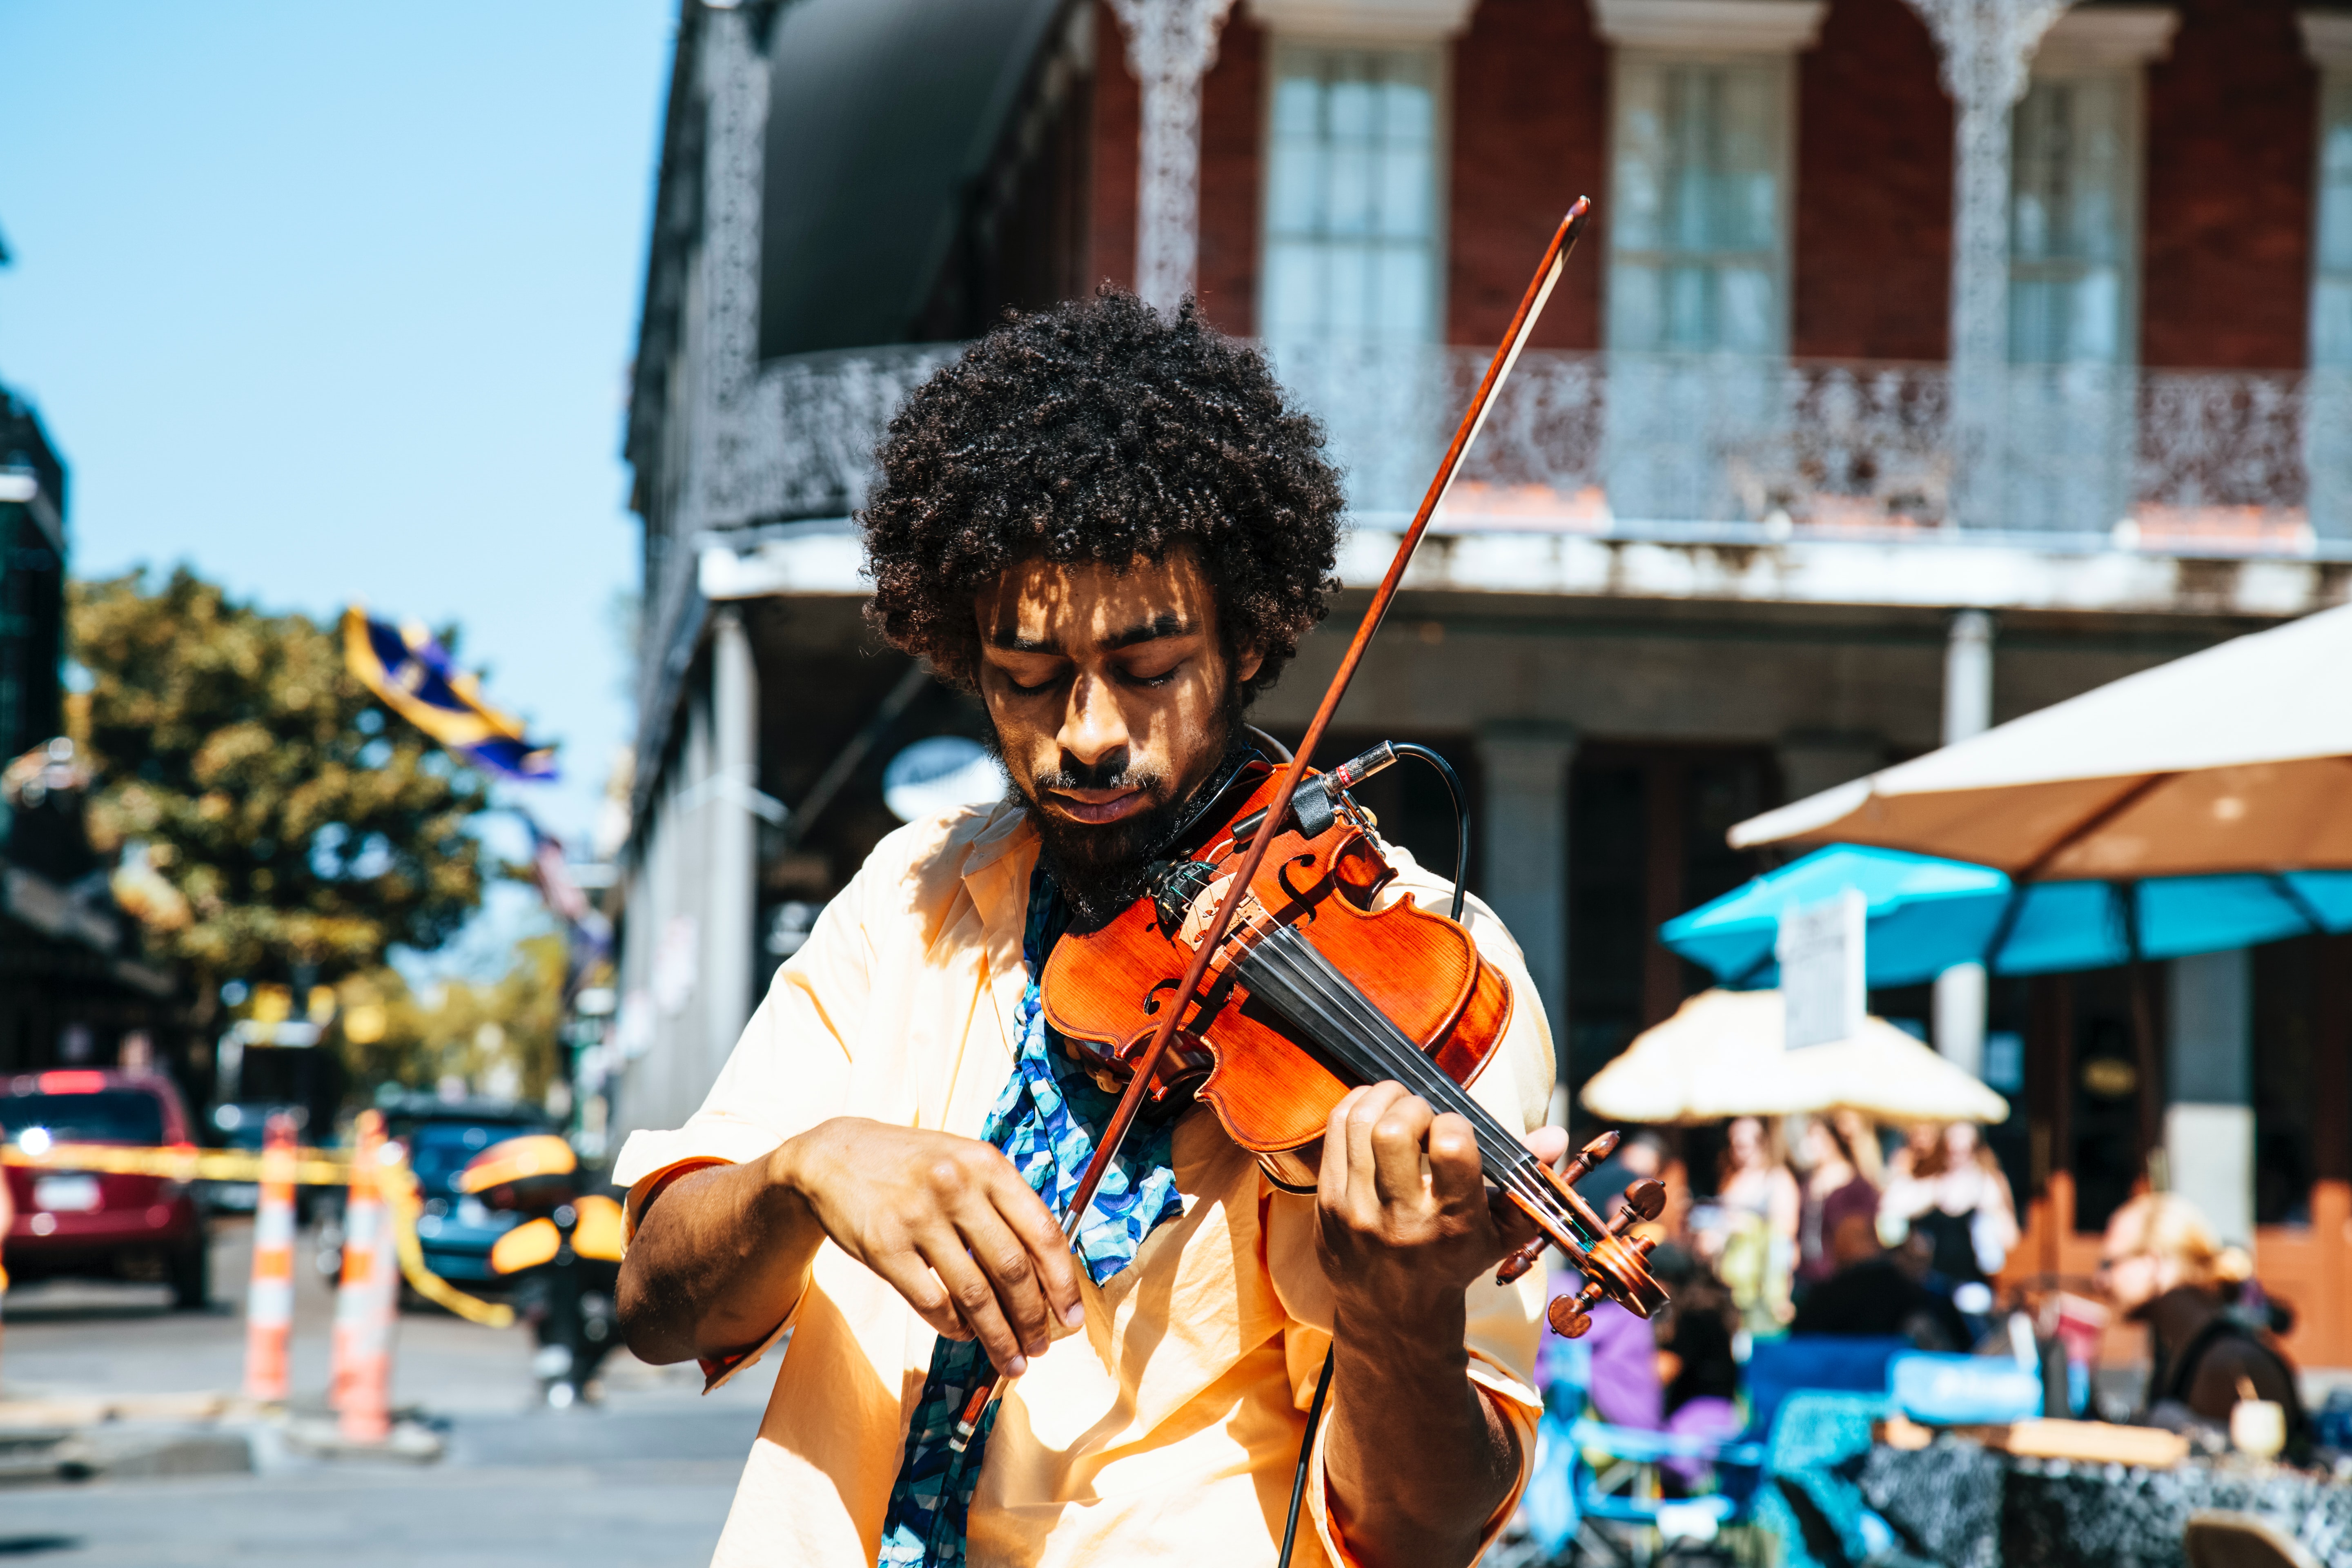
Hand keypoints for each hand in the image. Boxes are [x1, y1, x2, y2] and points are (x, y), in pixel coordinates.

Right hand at [774, 1117, 1084, 1375]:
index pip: (1043, 1232)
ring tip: (1011, 1360)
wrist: (834, 1157)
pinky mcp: (884, 1247)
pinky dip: (955, 1328)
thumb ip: (1004, 1205)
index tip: (1072, 1319)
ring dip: (999, 1336)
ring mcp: (918, 1217)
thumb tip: (1047, 1274)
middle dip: (1033, 1319)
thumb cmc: (914, 1166)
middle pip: (1012, 1270)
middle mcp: (957, 1187)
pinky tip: (966, 1335)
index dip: (1063, 1282)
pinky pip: (933, 1303)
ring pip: (975, 1295)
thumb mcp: (965, 1163)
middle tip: (1040, 1348)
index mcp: (987, 1165)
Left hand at [1313, 1082, 1568, 1333]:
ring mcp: (1357, 1211)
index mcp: (1452, 1222)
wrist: (1393, 1315)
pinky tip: (1372, 1112)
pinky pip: (1335, 1132)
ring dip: (1383, 1098)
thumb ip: (1529, 1181)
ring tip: (1399, 1104)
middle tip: (1423, 1115)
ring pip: (1361, 1122)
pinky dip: (1355, 1108)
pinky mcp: (1326, 1203)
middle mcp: (1401, 1217)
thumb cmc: (1456, 1261)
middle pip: (1396, 1128)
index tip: (1454, 1132)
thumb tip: (1556, 1133)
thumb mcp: (1501, 1233)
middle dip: (1414, 1105)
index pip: (1452, 1145)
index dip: (1455, 1123)